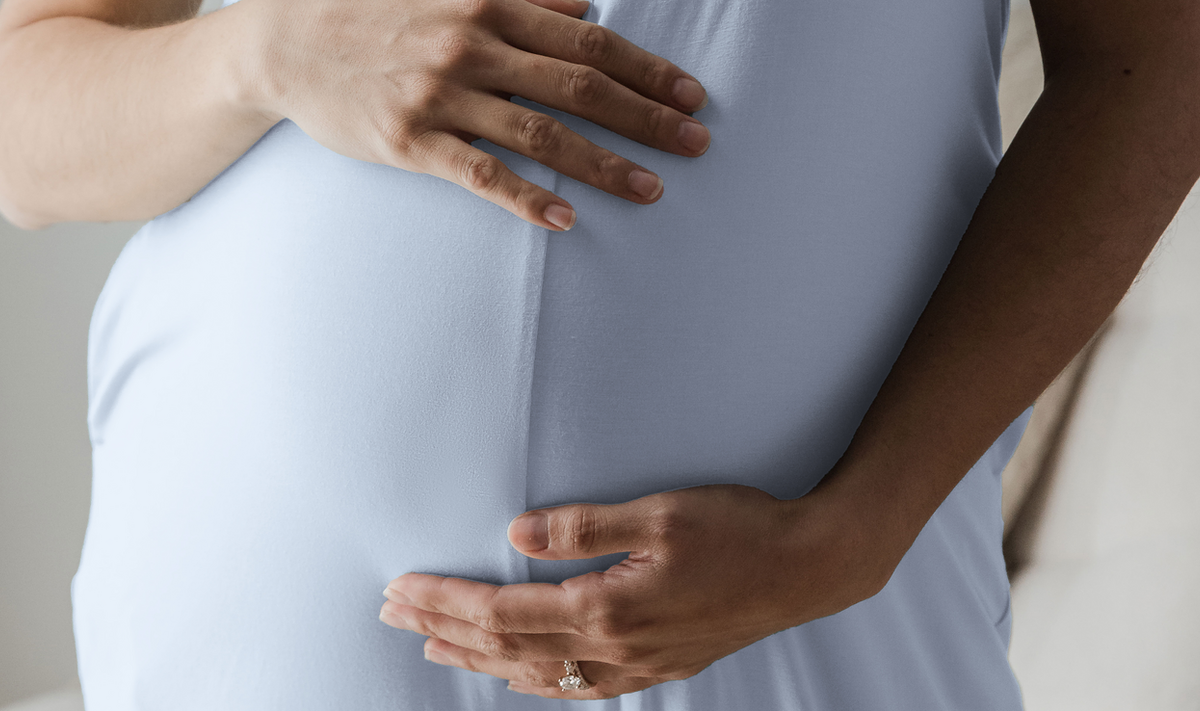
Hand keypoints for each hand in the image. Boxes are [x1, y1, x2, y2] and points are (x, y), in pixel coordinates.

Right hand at [250, 0, 708, 229]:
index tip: (690, 93)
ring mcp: (440, 97)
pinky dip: (526, 198)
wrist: (291, 42)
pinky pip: (480, 176)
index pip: (586, 37)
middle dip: (645, 117)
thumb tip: (584, 4)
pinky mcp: (410, 143)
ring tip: (653, 188)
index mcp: (487, 3)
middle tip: (696, 143)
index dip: (645, 67)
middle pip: (578, 85)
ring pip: (540, 135)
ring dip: (604, 164)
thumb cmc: (377, 0)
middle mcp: (470, 47)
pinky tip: (566, 219)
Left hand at [378, 482, 898, 697]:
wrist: (807, 568)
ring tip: (434, 646)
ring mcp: (637, 665)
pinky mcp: (657, 665)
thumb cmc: (737, 528)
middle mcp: (615, 648)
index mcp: (607, 608)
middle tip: (392, 612)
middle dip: (444, 630)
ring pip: (538, 675)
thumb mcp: (659, 512)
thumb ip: (585, 527)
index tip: (402, 587)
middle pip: (508, 649)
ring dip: (479, 660)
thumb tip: (516, 535)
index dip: (446, 603)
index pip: (503, 612)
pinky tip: (519, 673)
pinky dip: (534, 680)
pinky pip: (578, 686)